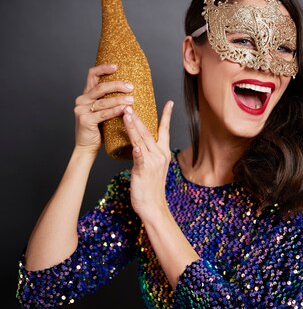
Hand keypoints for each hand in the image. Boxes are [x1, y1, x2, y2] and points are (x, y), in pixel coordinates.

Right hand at [74, 63, 134, 154]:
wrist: (86, 146)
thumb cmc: (97, 129)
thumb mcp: (101, 111)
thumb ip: (108, 100)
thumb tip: (128, 89)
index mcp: (86, 95)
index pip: (92, 75)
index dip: (103, 68)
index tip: (116, 66)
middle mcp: (81, 100)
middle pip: (100, 87)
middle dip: (117, 85)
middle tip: (130, 86)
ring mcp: (81, 110)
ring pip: (103, 101)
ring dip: (119, 99)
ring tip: (132, 100)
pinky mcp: (85, 120)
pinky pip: (103, 113)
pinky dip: (115, 110)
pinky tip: (125, 110)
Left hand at [122, 101, 173, 221]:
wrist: (153, 206)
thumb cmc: (150, 187)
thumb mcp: (152, 167)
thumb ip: (147, 154)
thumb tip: (138, 143)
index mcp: (163, 153)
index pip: (165, 130)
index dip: (166, 116)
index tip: (169, 102)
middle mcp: (160, 155)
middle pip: (149, 132)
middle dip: (139, 117)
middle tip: (131, 105)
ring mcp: (152, 163)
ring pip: (141, 140)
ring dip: (134, 127)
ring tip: (127, 114)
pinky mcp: (144, 171)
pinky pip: (140, 158)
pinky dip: (138, 151)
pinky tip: (135, 145)